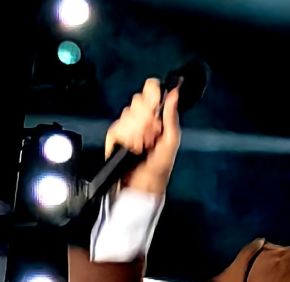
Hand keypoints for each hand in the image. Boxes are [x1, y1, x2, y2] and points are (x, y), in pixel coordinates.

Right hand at [104, 77, 180, 194]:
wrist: (144, 184)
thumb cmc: (159, 166)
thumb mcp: (171, 140)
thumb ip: (172, 116)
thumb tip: (174, 94)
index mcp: (156, 115)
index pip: (151, 89)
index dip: (152, 96)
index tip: (155, 110)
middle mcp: (140, 117)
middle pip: (138, 99)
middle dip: (147, 119)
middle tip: (152, 136)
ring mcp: (127, 125)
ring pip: (127, 113)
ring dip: (138, 132)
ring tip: (143, 146)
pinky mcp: (114, 135)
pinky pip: (118, 127)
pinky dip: (126, 138)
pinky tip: (132, 148)